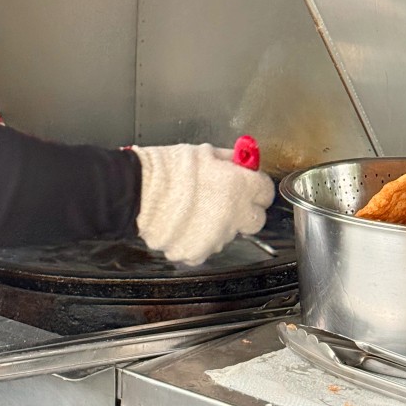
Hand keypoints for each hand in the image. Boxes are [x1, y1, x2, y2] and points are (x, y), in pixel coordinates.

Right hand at [131, 143, 274, 265]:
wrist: (139, 192)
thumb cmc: (169, 169)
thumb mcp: (205, 152)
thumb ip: (230, 161)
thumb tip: (242, 163)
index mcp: (240, 187)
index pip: (266, 192)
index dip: (256, 188)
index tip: (249, 186)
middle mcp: (233, 216)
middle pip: (255, 220)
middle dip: (245, 212)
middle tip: (227, 202)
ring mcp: (216, 238)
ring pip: (228, 235)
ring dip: (219, 225)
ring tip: (195, 210)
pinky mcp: (198, 253)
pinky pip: (206, 248)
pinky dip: (198, 239)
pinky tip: (184, 224)